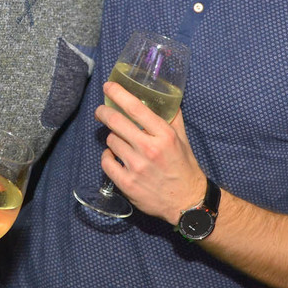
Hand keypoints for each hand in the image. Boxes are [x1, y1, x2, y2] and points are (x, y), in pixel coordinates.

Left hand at [97, 81, 206, 224]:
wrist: (187, 201)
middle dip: (104, 112)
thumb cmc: (184, 166)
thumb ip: (172, 117)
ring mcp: (137, 167)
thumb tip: (165, 98)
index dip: (118, 93)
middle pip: (116, 122)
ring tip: (118, 140)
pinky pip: (106, 162)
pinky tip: (113, 156)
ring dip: (112, 138)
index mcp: (164, 134)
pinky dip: (107, 157)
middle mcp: (149, 149)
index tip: (108, 86)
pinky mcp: (127, 184)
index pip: (135, 107)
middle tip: (100, 111)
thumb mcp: (182, 139)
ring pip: (111, 141)